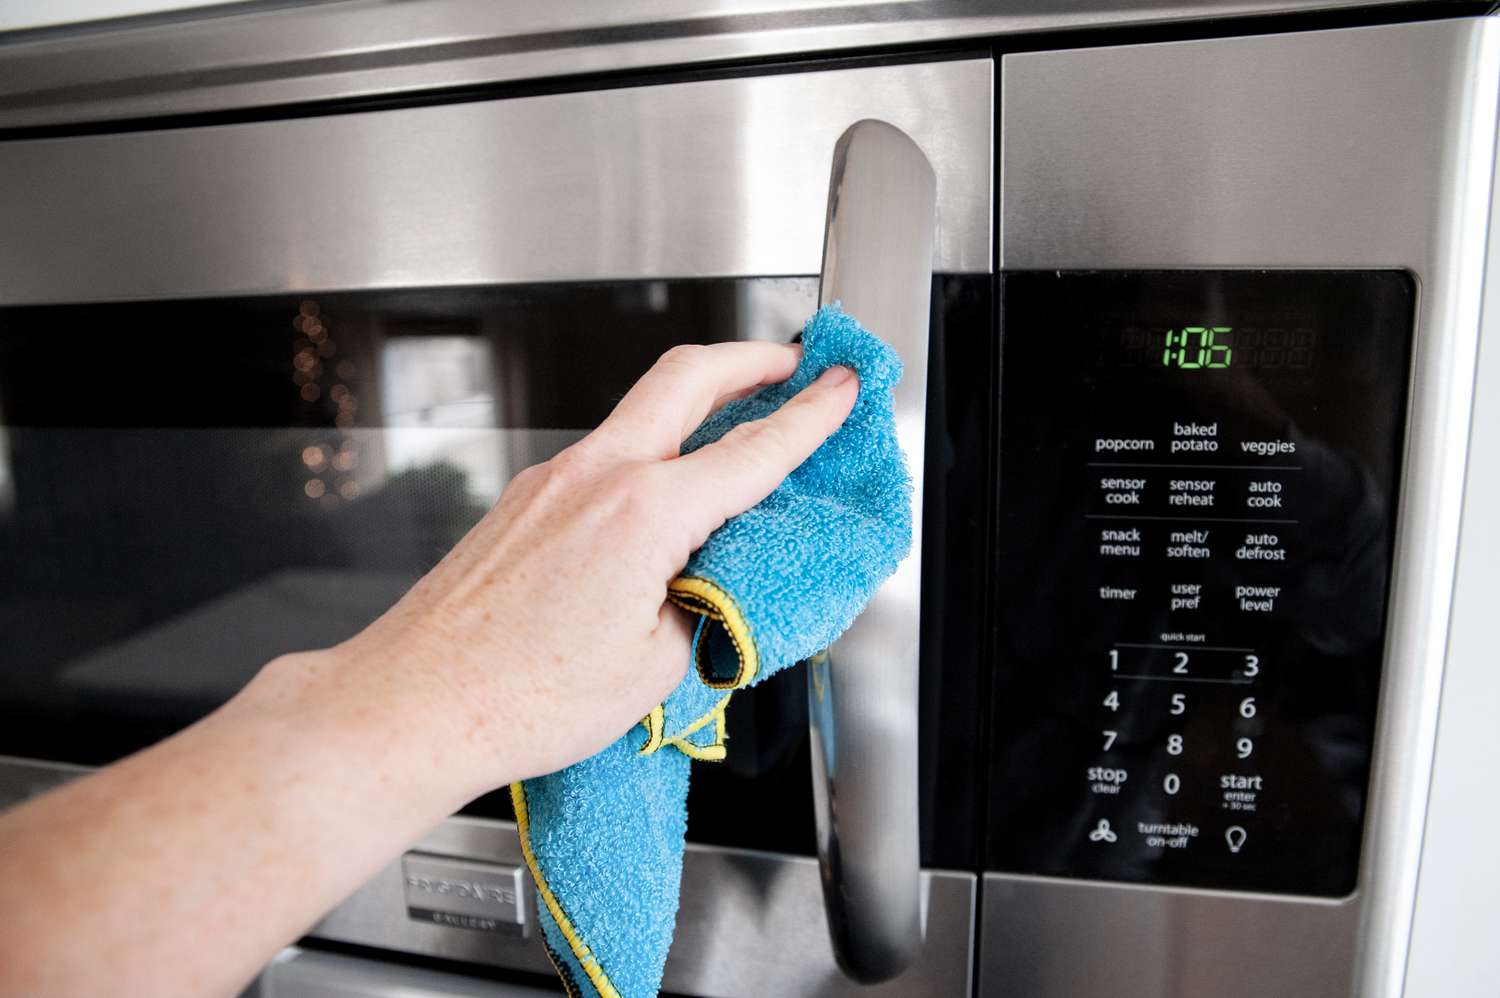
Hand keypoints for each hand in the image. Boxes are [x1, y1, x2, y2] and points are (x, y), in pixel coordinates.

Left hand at [252, 342, 857, 797]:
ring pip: (638, 411)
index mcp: (643, 513)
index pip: (752, 450)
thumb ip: (700, 607)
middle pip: (685, 376)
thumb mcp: (653, 666)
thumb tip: (707, 583)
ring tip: (734, 430)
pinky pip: (603, 455)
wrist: (413, 705)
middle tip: (791, 363)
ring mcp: (551, 482)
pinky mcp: (524, 502)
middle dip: (750, 359)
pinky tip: (661, 495)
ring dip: (695, 403)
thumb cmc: (518, 697)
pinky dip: (648, 452)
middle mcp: (594, 477)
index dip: (810, 416)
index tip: (841, 388)